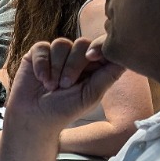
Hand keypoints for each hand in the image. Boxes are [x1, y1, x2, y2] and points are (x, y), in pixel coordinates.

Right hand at [6, 37, 126, 133]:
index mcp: (92, 67)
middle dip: (73, 64)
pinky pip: (42, 47)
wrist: (34, 117)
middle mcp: (75, 57)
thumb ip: (107, 76)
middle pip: (81, 44)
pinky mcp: (37, 54)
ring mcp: (56, 54)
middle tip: (65, 85)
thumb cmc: (64, 110)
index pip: (100, 48)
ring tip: (51, 86)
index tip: (92, 58)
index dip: (98, 48)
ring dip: (56, 67)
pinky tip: (41, 79)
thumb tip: (125, 60)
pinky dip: (42, 64)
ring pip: (61, 44)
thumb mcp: (90, 95)